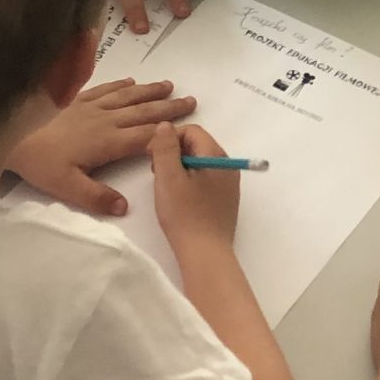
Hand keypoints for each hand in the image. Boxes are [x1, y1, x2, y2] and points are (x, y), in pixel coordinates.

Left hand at [6, 77, 198, 217]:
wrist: (10, 136)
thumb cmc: (39, 163)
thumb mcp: (66, 187)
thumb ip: (96, 197)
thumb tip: (125, 207)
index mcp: (107, 142)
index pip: (146, 137)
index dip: (169, 133)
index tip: (190, 128)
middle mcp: (104, 120)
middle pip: (143, 112)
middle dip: (168, 106)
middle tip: (191, 100)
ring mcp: (90, 106)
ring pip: (127, 97)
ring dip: (150, 91)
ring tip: (169, 85)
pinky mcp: (75, 99)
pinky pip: (104, 88)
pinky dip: (120, 84)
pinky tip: (131, 81)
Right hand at [151, 120, 239, 256]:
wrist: (205, 253)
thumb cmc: (184, 214)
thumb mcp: (168, 177)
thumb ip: (165, 147)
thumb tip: (165, 126)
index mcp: (217, 156)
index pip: (192, 131)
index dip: (169, 138)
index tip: (150, 154)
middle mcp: (228, 166)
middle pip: (198, 145)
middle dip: (174, 152)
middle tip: (156, 172)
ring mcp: (229, 184)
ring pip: (200, 163)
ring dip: (180, 167)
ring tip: (165, 186)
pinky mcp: (225, 200)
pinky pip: (206, 179)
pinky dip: (189, 181)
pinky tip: (179, 198)